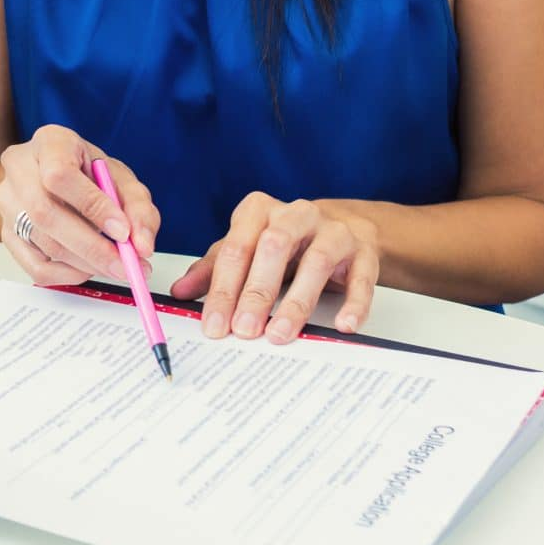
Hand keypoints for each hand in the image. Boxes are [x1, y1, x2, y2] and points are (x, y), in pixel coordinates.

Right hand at [0, 124, 158, 286]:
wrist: (54, 175)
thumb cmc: (88, 173)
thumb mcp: (120, 177)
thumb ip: (137, 207)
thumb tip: (141, 245)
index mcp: (49, 142)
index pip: (59, 175)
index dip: (92, 207)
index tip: (123, 232)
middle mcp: (19, 168)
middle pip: (45, 214)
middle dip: (92, 247)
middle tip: (126, 265)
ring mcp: (7, 202)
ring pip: (43, 243)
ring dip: (86, 264)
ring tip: (115, 266)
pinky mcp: (6, 233)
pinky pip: (35, 266)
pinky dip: (68, 275)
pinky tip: (88, 268)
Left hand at [169, 193, 379, 341]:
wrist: (342, 227)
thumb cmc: (285, 242)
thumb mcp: (245, 248)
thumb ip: (214, 268)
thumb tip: (179, 292)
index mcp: (259, 210)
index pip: (236, 248)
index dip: (222, 289)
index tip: (214, 325)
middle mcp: (296, 214)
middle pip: (272, 248)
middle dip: (256, 292)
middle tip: (244, 330)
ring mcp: (333, 230)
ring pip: (316, 261)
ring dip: (297, 301)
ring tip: (280, 334)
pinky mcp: (363, 251)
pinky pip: (361, 278)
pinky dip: (353, 303)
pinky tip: (343, 325)